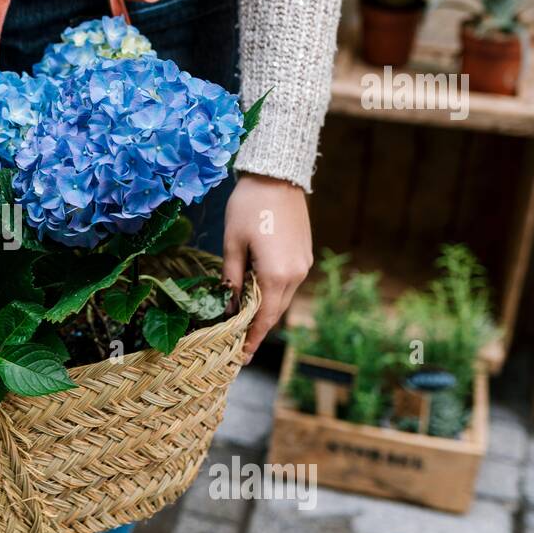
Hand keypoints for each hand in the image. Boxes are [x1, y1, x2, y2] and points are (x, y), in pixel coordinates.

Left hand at [222, 173, 313, 362]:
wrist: (277, 175)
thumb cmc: (249, 206)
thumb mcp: (232, 244)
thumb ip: (231, 278)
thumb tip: (229, 306)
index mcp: (277, 274)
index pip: (264, 317)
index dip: (252, 338)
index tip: (241, 357)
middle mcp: (296, 274)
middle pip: (275, 311)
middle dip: (257, 329)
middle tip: (239, 346)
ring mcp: (303, 264)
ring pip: (282, 298)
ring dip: (265, 311)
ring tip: (244, 322)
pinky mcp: (304, 255)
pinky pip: (288, 283)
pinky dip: (273, 293)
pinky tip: (257, 294)